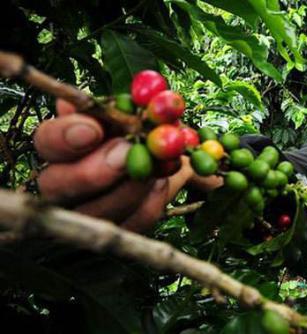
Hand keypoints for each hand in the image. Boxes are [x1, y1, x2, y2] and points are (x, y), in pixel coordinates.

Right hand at [34, 99, 195, 231]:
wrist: (169, 157)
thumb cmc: (142, 130)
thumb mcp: (132, 114)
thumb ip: (116, 109)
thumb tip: (94, 102)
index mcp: (62, 146)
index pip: (46, 141)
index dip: (65, 136)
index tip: (94, 129)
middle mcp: (62, 183)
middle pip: (57, 186)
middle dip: (94, 171)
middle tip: (127, 153)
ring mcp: (86, 211)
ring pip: (96, 212)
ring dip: (132, 187)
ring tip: (157, 165)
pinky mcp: (116, 229)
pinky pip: (132, 223)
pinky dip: (152, 201)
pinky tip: (162, 182)